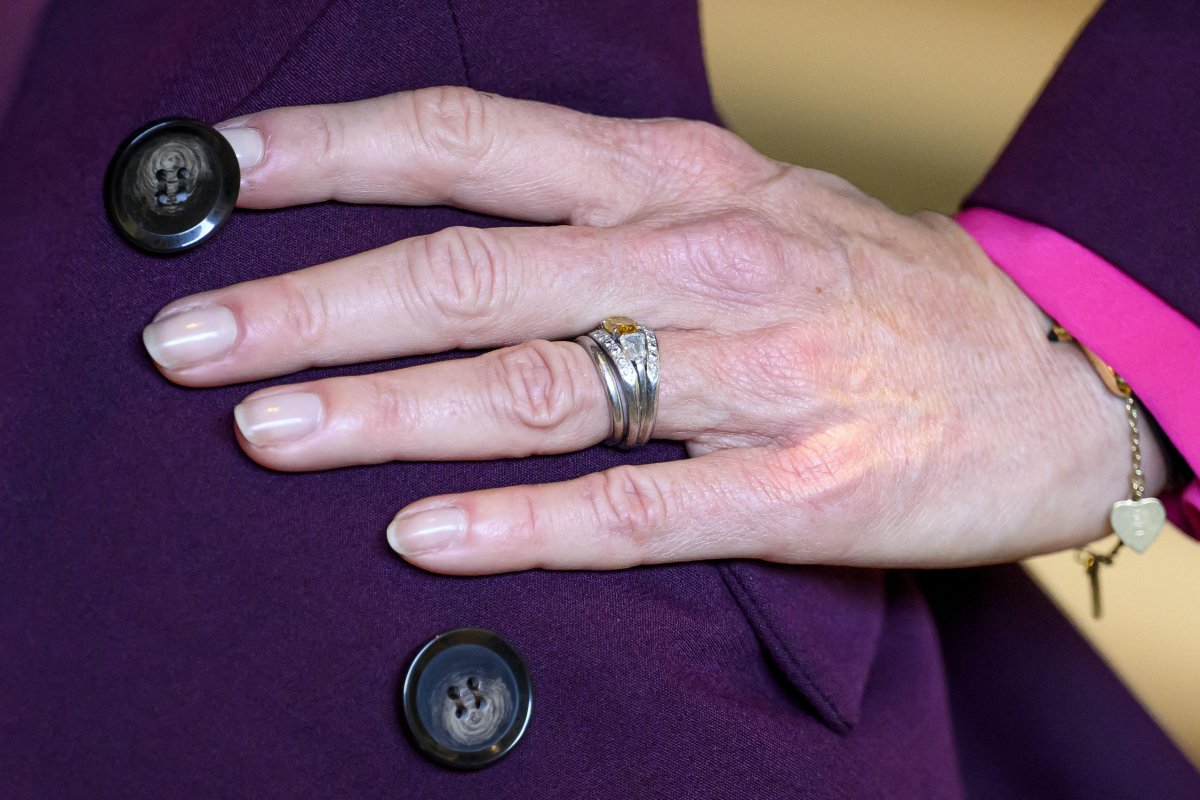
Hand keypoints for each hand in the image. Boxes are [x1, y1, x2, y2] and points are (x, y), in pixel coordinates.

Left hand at [142, 87, 1166, 573]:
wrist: (1045, 368)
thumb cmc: (869, 284)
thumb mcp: (743, 198)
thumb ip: (608, 206)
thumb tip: (457, 222)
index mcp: (681, 180)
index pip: (477, 143)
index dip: (337, 152)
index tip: (221, 177)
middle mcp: (702, 263)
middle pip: (474, 273)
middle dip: (315, 303)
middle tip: (191, 341)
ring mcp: (751, 379)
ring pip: (537, 389)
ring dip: (386, 411)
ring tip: (271, 432)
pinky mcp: (799, 489)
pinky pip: (634, 509)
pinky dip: (521, 524)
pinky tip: (421, 536)